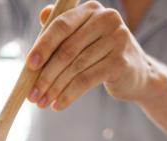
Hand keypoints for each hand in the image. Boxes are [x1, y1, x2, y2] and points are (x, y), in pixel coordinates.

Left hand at [25, 1, 157, 110]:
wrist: (137, 75)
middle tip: (32, 94)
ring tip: (42, 102)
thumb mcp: (84, 38)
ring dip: (54, 88)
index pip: (61, 25)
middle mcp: (107, 19)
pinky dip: (69, 95)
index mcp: (92, 9)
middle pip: (67, 50)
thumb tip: (42, 15)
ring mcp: (117, 40)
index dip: (43, 46)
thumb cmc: (102, 55)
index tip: (29, 65)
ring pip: (75, 68)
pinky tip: (58, 105)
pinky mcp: (120, 62)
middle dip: (45, 75)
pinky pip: (86, 80)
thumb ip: (64, 28)